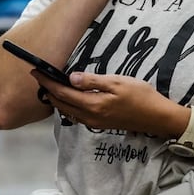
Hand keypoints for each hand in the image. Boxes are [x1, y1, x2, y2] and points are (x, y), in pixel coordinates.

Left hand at [40, 70, 187, 139]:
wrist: (157, 117)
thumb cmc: (140, 96)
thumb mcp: (117, 82)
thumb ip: (92, 81)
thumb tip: (71, 78)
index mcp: (92, 105)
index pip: (62, 93)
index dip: (47, 82)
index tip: (36, 71)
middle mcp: (89, 117)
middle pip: (60, 103)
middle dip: (48, 90)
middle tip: (39, 76)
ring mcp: (94, 122)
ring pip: (67, 110)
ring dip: (56, 98)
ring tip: (49, 84)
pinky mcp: (99, 123)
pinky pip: (76, 115)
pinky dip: (67, 105)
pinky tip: (67, 97)